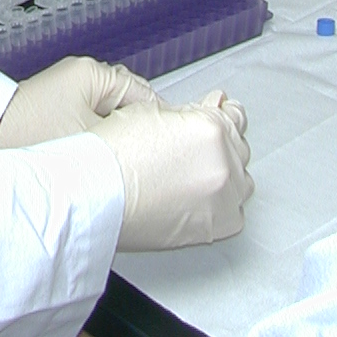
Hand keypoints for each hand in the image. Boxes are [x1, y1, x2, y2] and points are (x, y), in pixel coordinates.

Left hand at [0, 56, 155, 148]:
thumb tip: (156, 136)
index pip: (146, 94)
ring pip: (111, 119)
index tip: (170, 147)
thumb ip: (131, 132)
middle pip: (130, 106)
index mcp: (93, 73)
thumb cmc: (31, 135)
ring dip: (117, 138)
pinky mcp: (56, 113)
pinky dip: (98, 141)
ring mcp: (69, 94)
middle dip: (138, 131)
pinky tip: (96, 162)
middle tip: (145, 159)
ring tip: (117, 162)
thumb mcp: (94, 136)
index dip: (159, 124)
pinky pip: (91, 126)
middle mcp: (81, 78)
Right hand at [90, 88, 253, 250]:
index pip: (235, 116)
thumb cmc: (111, 156)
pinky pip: (234, 211)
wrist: (95, 196)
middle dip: (221, 142)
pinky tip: (198, 195)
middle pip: (239, 147)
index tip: (220, 113)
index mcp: (209, 129)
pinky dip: (222, 202)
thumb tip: (208, 110)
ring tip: (192, 172)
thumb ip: (188, 112)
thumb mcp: (148, 112)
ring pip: (241, 180)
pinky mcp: (215, 227)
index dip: (224, 112)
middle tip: (193, 145)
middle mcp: (223, 164)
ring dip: (224, 172)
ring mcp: (222, 198)